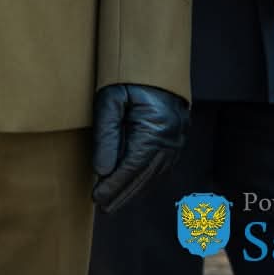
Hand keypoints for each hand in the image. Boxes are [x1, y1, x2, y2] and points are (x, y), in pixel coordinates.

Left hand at [91, 83, 188, 210]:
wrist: (157, 67)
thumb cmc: (129, 79)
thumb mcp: (110, 100)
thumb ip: (106, 135)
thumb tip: (101, 170)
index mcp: (155, 131)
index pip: (131, 168)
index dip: (114, 186)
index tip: (97, 198)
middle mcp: (170, 142)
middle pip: (143, 177)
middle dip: (121, 194)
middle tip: (102, 207)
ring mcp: (176, 143)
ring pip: (152, 175)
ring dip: (132, 190)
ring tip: (112, 202)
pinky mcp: (176, 142)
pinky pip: (159, 168)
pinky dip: (143, 180)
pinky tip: (130, 186)